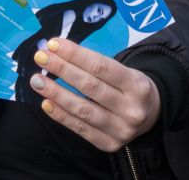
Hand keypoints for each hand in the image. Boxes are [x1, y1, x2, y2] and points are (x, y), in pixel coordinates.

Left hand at [27, 38, 160, 151]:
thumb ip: (95, 65)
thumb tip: (58, 52)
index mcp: (137, 84)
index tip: (54, 44)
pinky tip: (46, 103)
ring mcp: (120, 129)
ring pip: (82, 109)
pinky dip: (61, 115)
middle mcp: (131, 108)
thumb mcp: (125, 71)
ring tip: (37, 81)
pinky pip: (80, 129)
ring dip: (56, 93)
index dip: (75, 54)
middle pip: (90, 86)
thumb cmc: (130, 88)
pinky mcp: (109, 144)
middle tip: (41, 57)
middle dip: (62, 69)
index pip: (101, 66)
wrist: (151, 116)